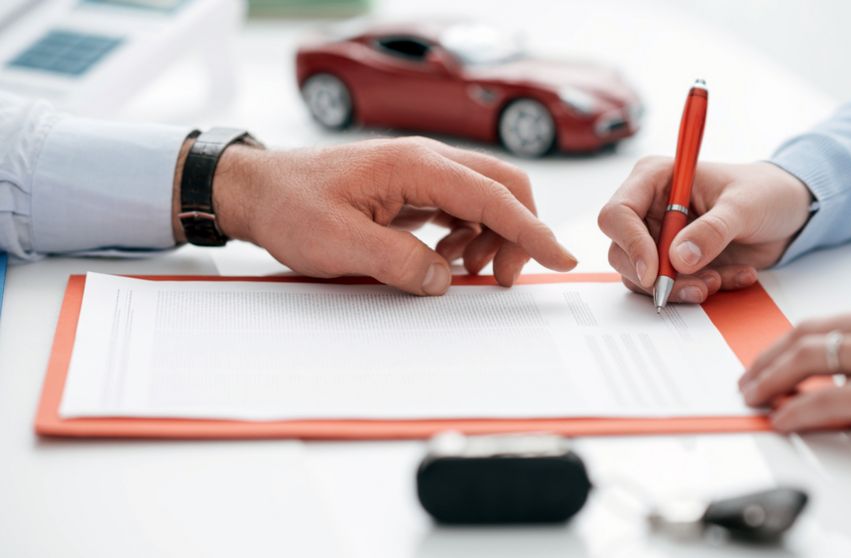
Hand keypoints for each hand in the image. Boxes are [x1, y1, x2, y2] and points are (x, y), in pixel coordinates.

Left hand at [205, 137, 576, 294]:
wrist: (256, 189)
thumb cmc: (290, 205)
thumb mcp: (340, 243)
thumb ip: (399, 262)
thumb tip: (443, 279)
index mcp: (416, 165)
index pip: (494, 196)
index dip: (532, 231)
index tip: (560, 258)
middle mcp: (426, 161)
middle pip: (502, 188)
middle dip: (517, 233)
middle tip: (500, 278)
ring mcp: (420, 173)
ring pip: (484, 199)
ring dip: (490, 237)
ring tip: (463, 271)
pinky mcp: (411, 189)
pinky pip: (459, 208)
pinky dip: (467, 235)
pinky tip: (446, 258)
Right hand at [598, 158, 811, 302]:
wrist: (790, 211)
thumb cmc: (766, 192)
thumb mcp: (745, 205)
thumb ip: (712, 230)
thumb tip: (679, 258)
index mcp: (655, 179)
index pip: (617, 213)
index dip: (630, 244)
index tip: (655, 272)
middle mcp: (649, 208)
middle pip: (621, 251)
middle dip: (657, 275)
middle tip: (697, 286)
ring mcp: (659, 237)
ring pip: (642, 276)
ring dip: (680, 287)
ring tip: (721, 281)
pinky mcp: (674, 262)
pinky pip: (670, 286)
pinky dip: (699, 289)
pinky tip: (734, 276)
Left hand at [739, 295, 850, 460]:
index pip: (833, 320)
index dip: (792, 340)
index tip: (773, 355)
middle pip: (811, 333)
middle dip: (769, 355)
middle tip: (748, 376)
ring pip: (812, 358)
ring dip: (771, 378)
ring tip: (753, 395)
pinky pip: (831, 400)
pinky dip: (797, 409)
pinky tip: (782, 418)